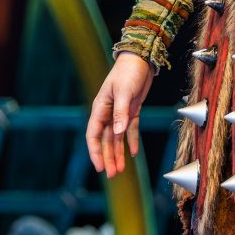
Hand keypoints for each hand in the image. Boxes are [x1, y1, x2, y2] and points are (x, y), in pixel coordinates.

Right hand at [88, 51, 156, 176]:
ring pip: (117, 138)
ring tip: (120, 170)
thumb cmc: (128, 72)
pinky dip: (131, 141)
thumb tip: (117, 133)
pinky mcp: (132, 110)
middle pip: (106, 140)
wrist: (140, 59)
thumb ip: (120, 113)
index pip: (94, 135)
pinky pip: (130, 129)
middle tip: (111, 175)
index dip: (95, 152)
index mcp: (100, 108)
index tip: (99, 167)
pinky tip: (132, 153)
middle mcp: (108, 113)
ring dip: (118, 154)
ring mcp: (120, 112)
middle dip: (108, 158)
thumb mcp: (123, 93)